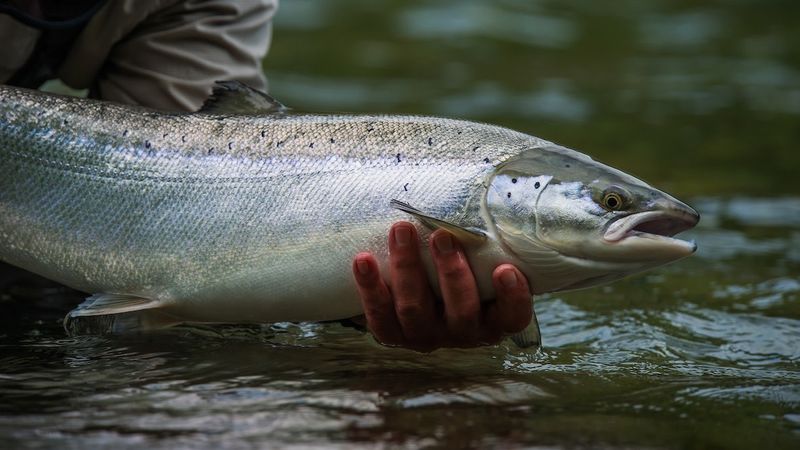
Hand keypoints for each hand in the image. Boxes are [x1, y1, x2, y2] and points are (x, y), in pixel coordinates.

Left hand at [351, 221, 531, 351]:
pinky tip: (363, 260)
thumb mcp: (484, 259)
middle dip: (450, 273)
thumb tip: (487, 180)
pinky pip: (379, 317)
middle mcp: (463, 333)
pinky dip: (370, 288)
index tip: (506, 269)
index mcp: (494, 319)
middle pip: (461, 312)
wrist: (425, 298)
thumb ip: (489, 238)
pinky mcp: (394, 335)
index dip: (512, 297)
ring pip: (415, 310)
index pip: (512, 316)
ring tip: (401, 230)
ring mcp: (427, 336)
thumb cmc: (466, 267)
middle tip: (442, 235)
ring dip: (407, 268)